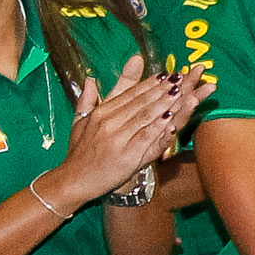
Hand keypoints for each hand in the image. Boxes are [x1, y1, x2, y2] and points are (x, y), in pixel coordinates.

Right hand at [49, 58, 193, 205]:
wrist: (73, 180)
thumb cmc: (79, 152)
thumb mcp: (79, 122)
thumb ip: (87, 99)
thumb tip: (91, 79)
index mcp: (100, 112)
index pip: (129, 93)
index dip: (149, 83)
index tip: (166, 74)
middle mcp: (109, 122)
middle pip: (141, 101)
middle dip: (162, 88)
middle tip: (179, 77)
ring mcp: (118, 138)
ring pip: (146, 116)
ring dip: (165, 103)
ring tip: (181, 91)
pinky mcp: (128, 155)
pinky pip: (147, 137)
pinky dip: (160, 127)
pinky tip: (172, 118)